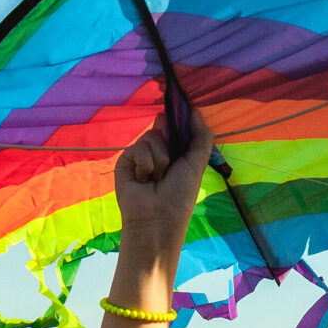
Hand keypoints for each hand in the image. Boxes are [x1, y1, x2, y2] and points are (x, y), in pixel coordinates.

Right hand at [113, 113, 212, 261]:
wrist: (157, 218)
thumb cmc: (180, 195)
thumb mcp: (197, 163)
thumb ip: (201, 136)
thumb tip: (196, 109)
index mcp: (177, 150)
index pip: (176, 124)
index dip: (179, 118)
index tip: (182, 111)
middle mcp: (159, 149)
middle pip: (163, 125)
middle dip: (170, 145)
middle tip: (171, 167)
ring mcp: (142, 154)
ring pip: (152, 136)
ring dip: (159, 160)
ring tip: (157, 179)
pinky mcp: (126, 159)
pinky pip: (138, 148)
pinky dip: (145, 166)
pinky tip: (143, 181)